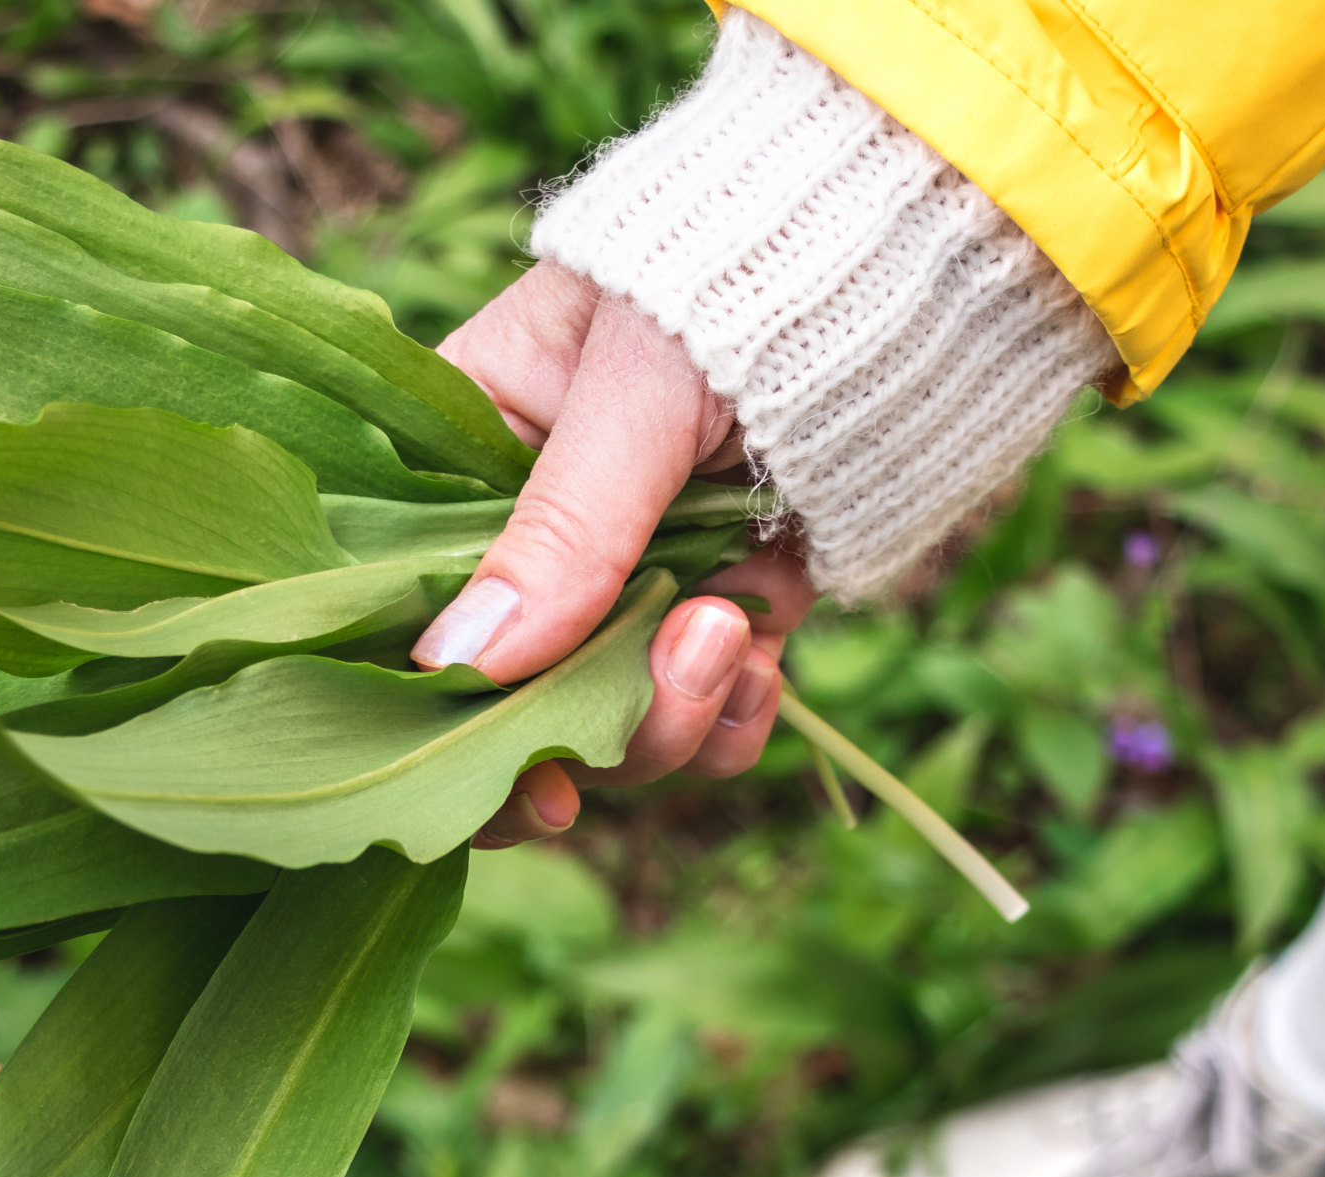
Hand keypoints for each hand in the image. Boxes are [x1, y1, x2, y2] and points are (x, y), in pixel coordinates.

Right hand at [420, 260, 816, 848]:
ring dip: (675, 713)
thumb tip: (454, 666)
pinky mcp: (721, 601)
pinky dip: (736, 709)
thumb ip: (557, 529)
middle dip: (588, 726)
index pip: (411, 605)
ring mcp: (630, 577)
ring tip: (733, 634)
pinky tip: (766, 661)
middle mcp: (533, 532)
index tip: (520, 772)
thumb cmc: (740, 271)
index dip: (445, 712)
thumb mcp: (634, 393)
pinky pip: (706, 709)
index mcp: (468, 456)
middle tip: (663, 689)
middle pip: (510, 697)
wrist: (913, 256)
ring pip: (611, 721)